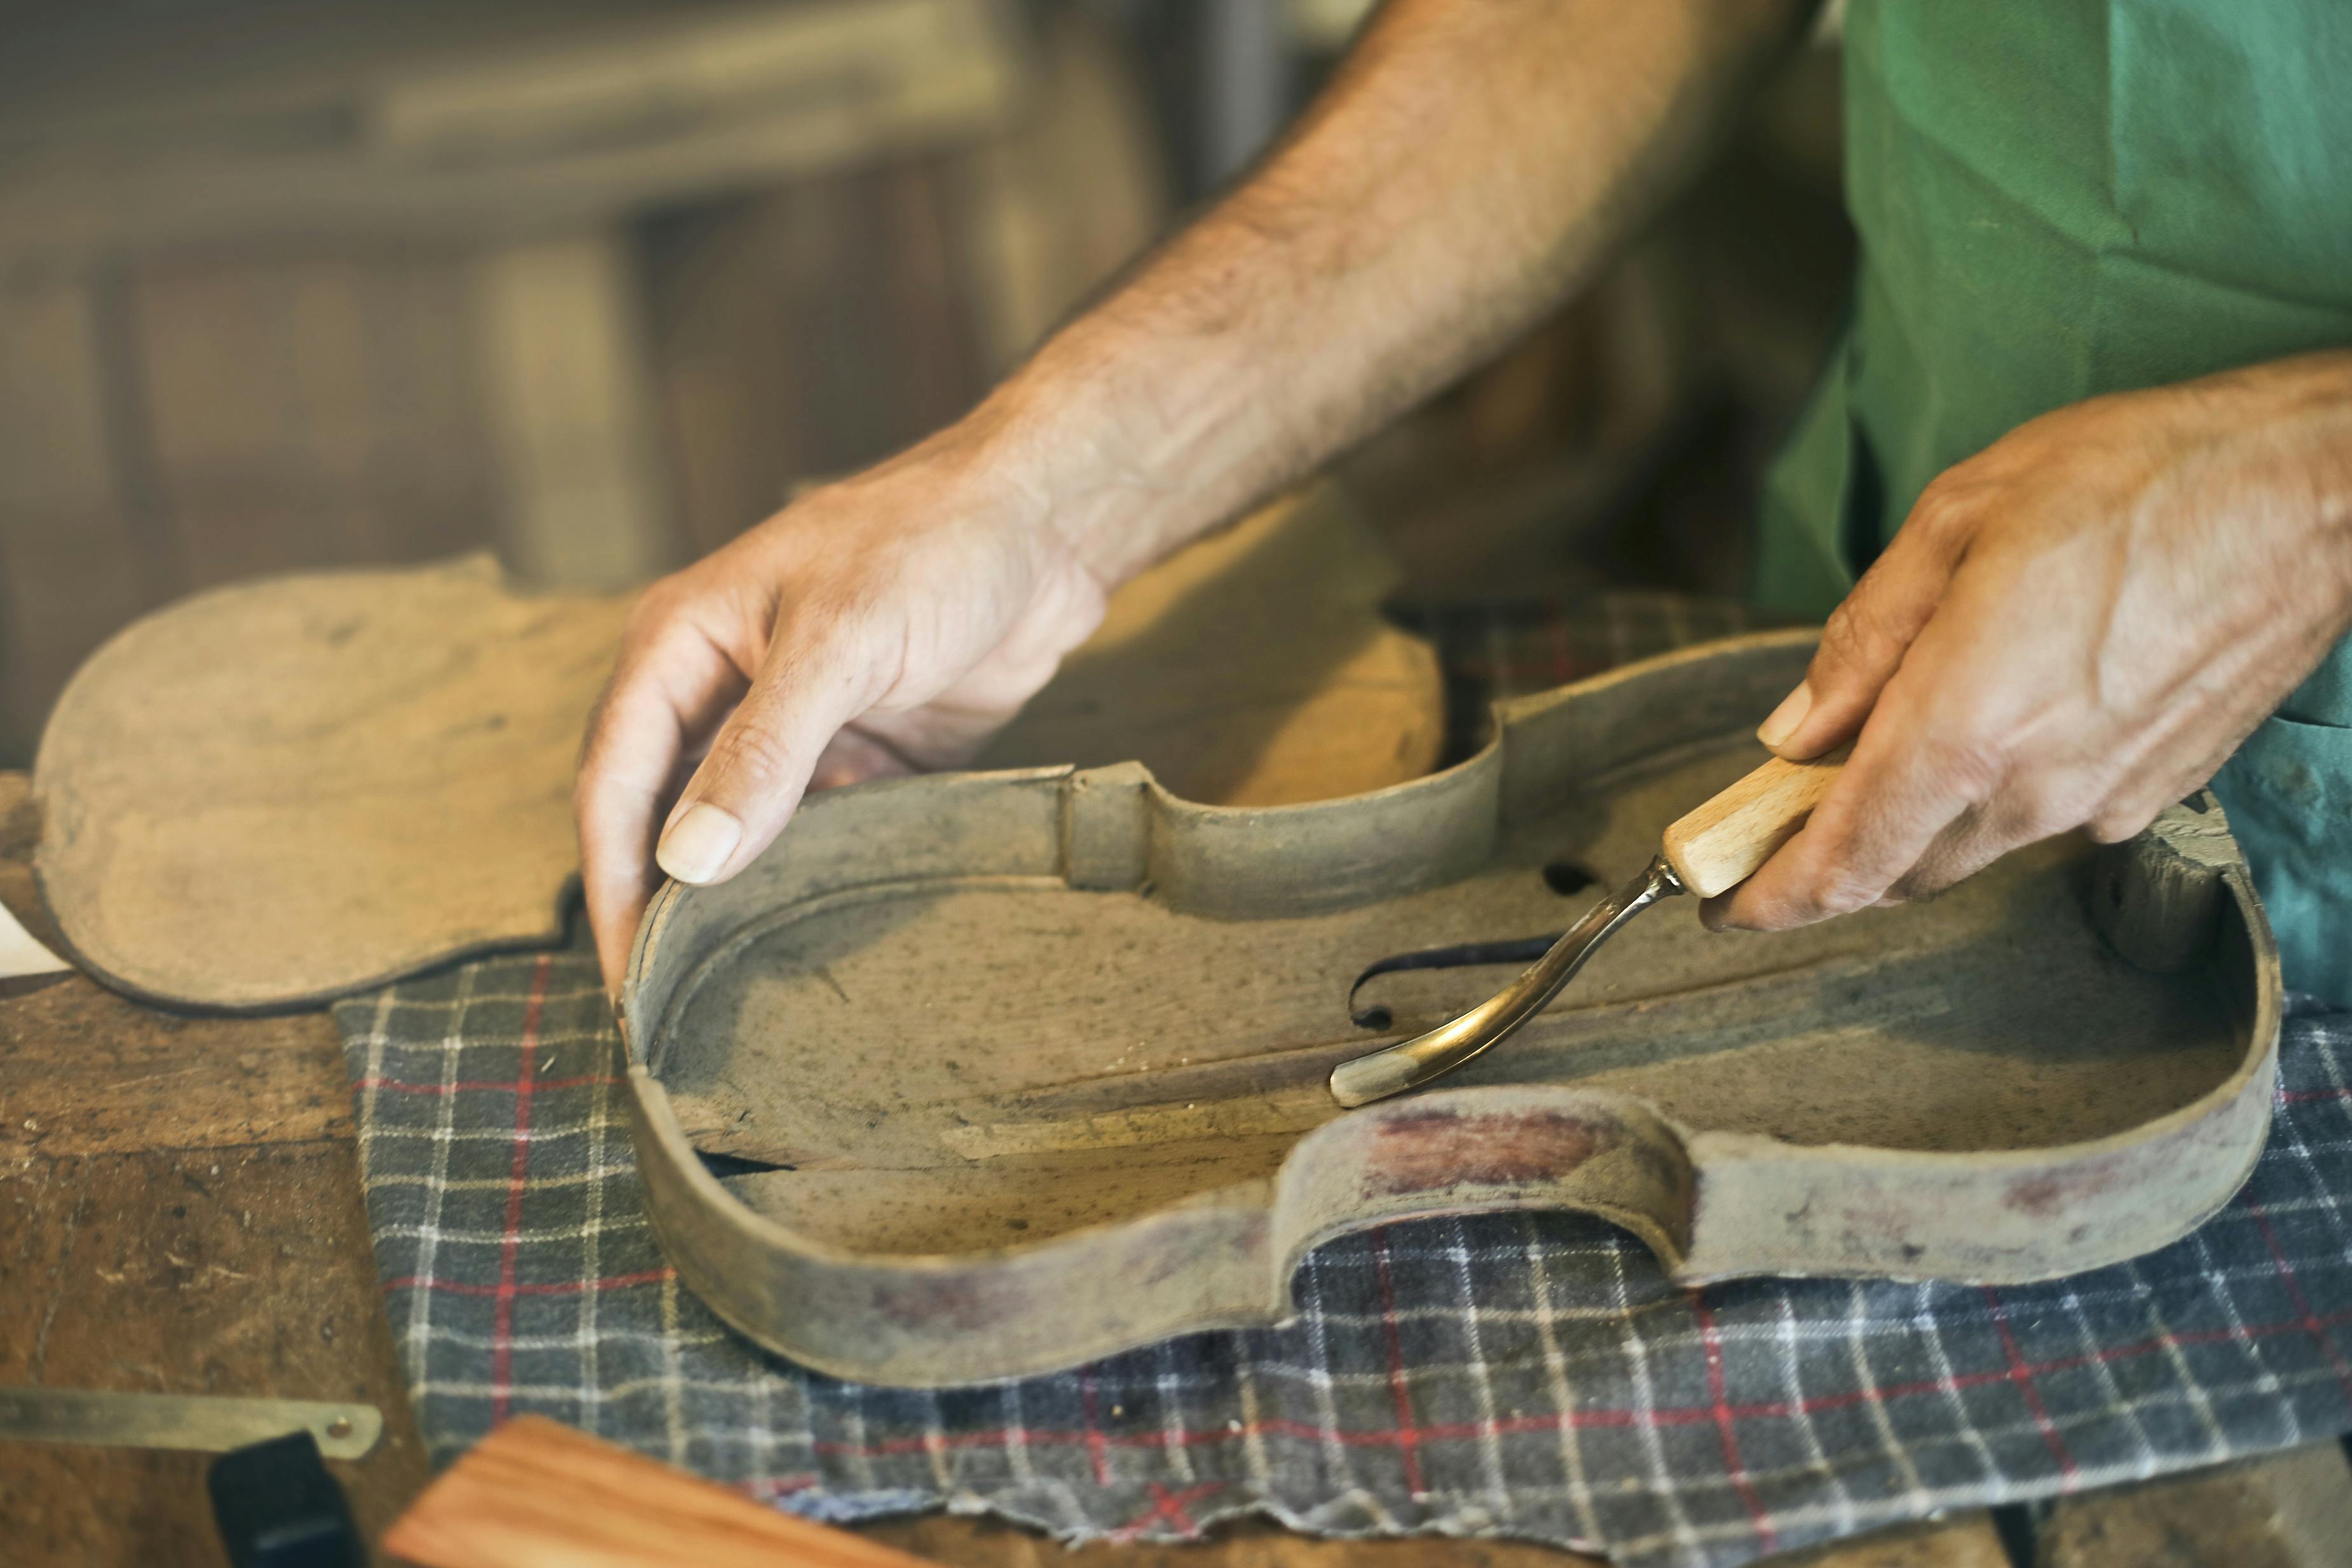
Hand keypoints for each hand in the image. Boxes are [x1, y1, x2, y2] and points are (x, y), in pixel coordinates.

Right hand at [574, 423, 1108, 990]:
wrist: (1049, 528)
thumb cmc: (933, 545)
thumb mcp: (841, 641)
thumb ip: (764, 750)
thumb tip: (690, 860)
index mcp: (679, 646)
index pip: (614, 784)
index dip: (613, 885)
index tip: (626, 983)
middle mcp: (719, 691)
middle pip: (662, 820)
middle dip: (660, 911)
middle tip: (671, 1016)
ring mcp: (791, 728)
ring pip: (737, 837)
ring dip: (733, 908)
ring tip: (735, 1005)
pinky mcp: (859, 757)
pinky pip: (814, 838)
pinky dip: (808, 888)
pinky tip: (816, 947)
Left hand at [1711, 353, 2351, 930]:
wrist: (2325, 491)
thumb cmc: (2145, 479)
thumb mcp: (1959, 522)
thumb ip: (1863, 639)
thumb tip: (1793, 731)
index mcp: (1966, 728)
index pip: (1844, 859)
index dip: (1771, 896)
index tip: (1722, 902)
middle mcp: (2034, 790)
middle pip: (1899, 865)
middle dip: (1833, 849)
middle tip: (1784, 805)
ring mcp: (2104, 800)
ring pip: (1972, 845)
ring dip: (1917, 816)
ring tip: (1893, 736)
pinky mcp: (2157, 788)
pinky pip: (2046, 815)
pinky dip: (1997, 787)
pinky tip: (2006, 708)